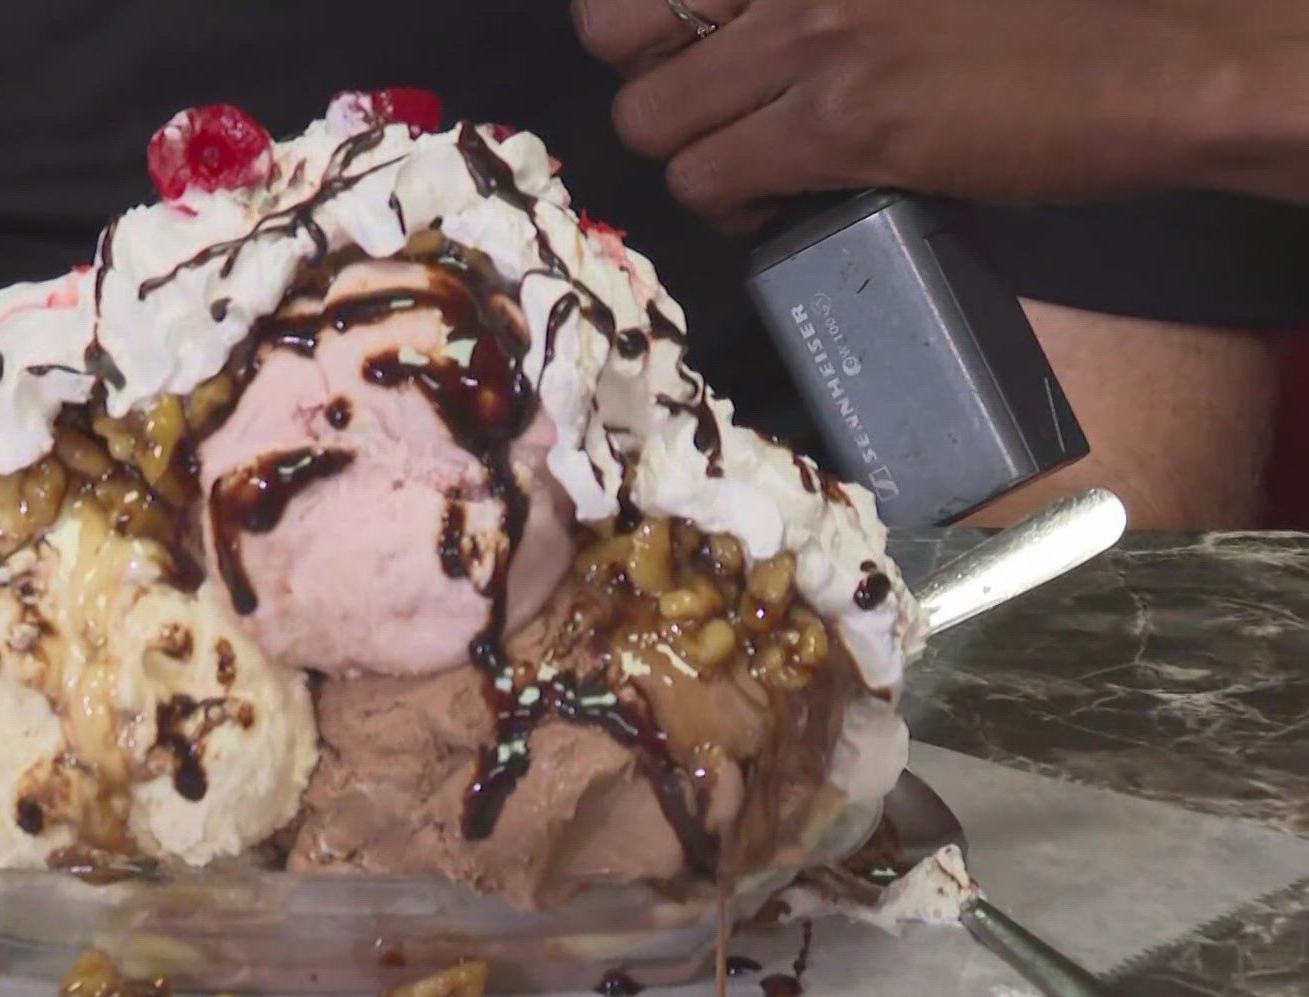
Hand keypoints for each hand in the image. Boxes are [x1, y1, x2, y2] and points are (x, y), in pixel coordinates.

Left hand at [573, 0, 1280, 229]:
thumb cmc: (1045, 6)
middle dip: (645, 76)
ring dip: (688, 152)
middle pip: (614, 27)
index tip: (675, 47)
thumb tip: (740, 26)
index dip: (642, 17)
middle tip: (700, 104)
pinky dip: (730, 206)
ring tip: (747, 162)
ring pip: (650, 117)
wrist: (1152, 57)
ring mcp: (811, 34)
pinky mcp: (840, 122)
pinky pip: (708, 179)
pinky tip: (779, 201)